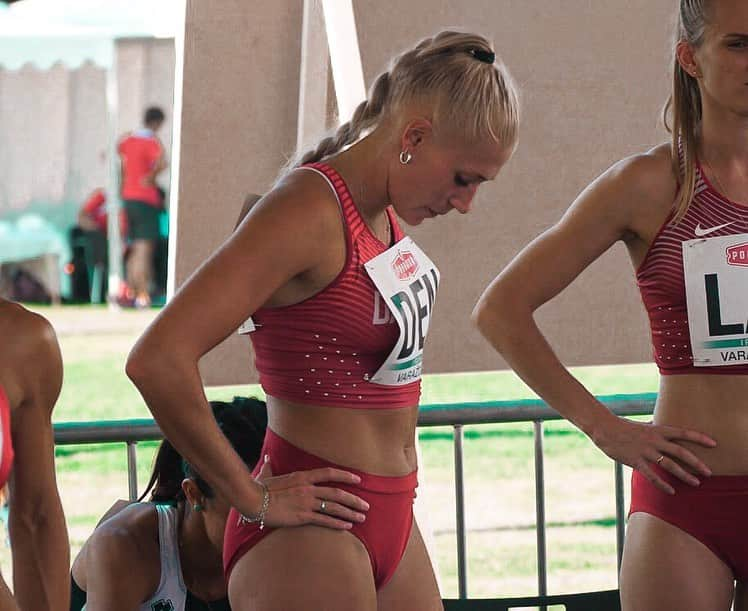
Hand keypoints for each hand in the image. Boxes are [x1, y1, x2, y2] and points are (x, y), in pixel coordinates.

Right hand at [252, 457, 368, 528]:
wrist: (253, 500)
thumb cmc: (258, 488)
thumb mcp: (267, 474)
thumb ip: (271, 467)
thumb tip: (267, 459)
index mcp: (302, 476)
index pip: (329, 473)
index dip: (346, 475)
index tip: (358, 479)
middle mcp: (308, 488)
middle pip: (337, 493)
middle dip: (354, 500)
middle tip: (366, 506)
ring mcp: (306, 502)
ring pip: (334, 507)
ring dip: (350, 513)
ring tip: (361, 518)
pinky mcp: (302, 516)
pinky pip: (324, 520)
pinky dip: (337, 523)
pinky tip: (346, 526)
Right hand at [592, 414, 715, 494]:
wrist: (604, 428)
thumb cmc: (622, 426)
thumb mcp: (642, 425)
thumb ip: (654, 428)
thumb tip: (662, 426)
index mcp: (657, 430)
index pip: (683, 433)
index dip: (699, 438)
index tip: (714, 444)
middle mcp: (654, 440)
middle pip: (680, 452)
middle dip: (696, 463)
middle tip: (709, 473)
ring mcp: (645, 451)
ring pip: (669, 465)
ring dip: (684, 475)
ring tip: (695, 484)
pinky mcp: (635, 461)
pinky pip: (651, 475)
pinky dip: (662, 484)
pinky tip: (671, 491)